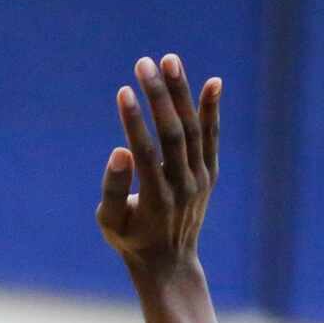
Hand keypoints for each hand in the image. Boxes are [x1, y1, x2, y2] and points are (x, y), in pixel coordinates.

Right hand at [97, 54, 220, 273]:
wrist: (169, 261)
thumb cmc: (131, 239)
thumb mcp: (111, 223)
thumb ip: (113, 189)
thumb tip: (119, 151)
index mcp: (156, 200)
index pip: (146, 154)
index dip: (134, 122)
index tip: (124, 91)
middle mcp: (183, 187)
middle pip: (173, 134)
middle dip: (159, 97)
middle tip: (144, 63)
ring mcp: (200, 179)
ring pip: (192, 130)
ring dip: (182, 94)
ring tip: (169, 61)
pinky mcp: (209, 173)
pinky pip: (212, 138)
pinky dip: (212, 111)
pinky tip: (213, 82)